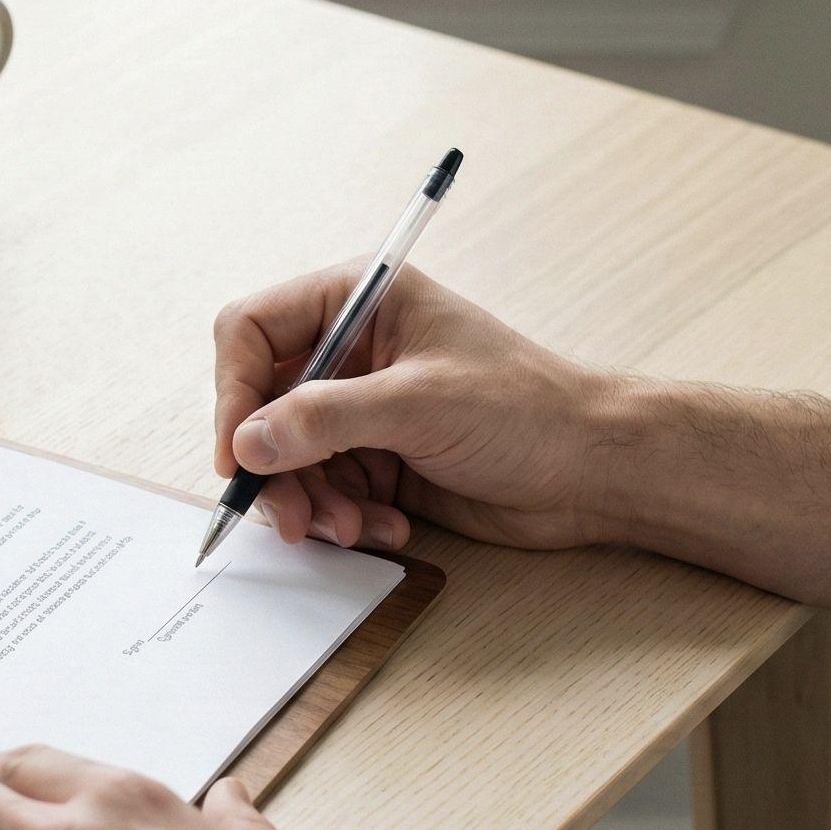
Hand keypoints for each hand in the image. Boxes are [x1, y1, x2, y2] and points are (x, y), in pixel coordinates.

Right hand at [212, 264, 631, 551]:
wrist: (596, 470)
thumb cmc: (530, 409)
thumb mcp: (418, 403)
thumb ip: (324, 420)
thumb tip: (248, 442)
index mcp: (358, 301)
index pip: (251, 332)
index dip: (233, 391)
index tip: (238, 452)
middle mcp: (349, 352)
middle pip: (259, 406)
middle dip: (272, 465)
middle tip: (286, 514)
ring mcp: (360, 409)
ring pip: (285, 459)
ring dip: (308, 502)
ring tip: (349, 528)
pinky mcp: (375, 460)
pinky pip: (322, 493)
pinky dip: (342, 519)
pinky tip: (384, 528)